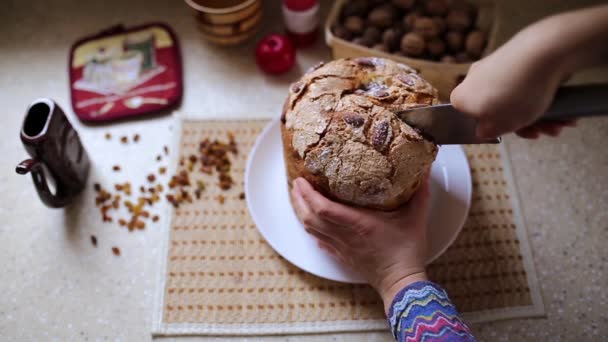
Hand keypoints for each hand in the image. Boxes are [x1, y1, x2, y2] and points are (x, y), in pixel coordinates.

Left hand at [290, 177, 430, 312]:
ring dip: (302, 213)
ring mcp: (341, 247)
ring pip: (311, 230)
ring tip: (300, 199)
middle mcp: (345, 235)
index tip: (302, 180)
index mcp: (359, 224)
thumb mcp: (416, 219)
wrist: (402, 282)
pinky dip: (313, 230)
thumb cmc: (407, 252)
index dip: (308, 194)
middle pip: (310, 218)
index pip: (323, 208)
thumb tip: (424, 174)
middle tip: (296, 184)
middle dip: (299, 199)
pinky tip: (313, 223)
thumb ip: (420, 194)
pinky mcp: (342, 256)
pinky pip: (320, 242)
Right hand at [449, 11, 586, 138]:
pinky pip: (526, 83)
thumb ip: (487, 132)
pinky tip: (561, 108)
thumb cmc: (516, 93)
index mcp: (462, 97)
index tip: (512, 134)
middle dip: (524, 124)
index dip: (494, 130)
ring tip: (558, 123)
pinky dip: (542, 97)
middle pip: (498, 109)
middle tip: (540, 131)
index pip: (471, 120)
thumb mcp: (499, 126)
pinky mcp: (516, 58)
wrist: (544, 52)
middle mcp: (474, 79)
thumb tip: (484, 130)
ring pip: (516, 98)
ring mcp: (495, 66)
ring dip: (539, 115)